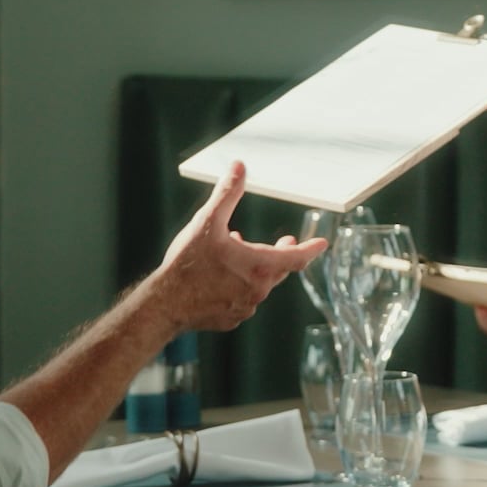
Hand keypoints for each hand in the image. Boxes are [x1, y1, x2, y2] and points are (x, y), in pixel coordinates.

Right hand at [154, 161, 327, 331]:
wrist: (163, 304)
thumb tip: (239, 167)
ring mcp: (244, 308)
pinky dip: (237, 286)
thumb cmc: (187, 264)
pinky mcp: (230, 319)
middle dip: (281, 254)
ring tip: (236, 253)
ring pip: (258, 285)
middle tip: (284, 242)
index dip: (310, 248)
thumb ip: (227, 194)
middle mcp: (257, 290)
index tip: (322, 243)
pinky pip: (241, 300)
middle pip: (278, 271)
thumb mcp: (207, 222)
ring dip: (253, 268)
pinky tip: (220, 277)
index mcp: (259, 266)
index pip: (296, 257)